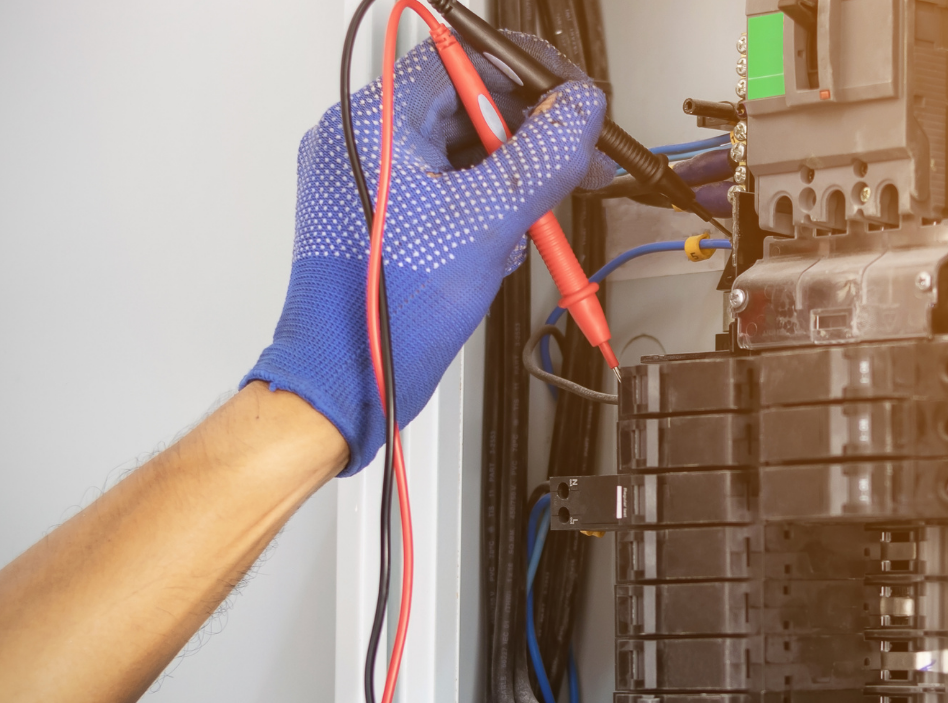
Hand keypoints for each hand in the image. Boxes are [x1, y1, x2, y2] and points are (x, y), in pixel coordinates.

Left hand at [243, 33, 609, 475]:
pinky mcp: (378, 217)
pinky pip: (443, 190)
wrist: (348, 378)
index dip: (527, 75)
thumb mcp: (487, 223)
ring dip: (506, 183)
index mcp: (376, 124)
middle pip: (464, 108)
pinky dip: (480, 210)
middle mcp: (363, 141)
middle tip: (571, 165)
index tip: (571, 101)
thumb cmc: (388, 309)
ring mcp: (367, 181)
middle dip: (525, 141)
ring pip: (458, 153)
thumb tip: (579, 109)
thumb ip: (543, 157)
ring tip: (525, 226)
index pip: (461, 59)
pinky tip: (494, 247)